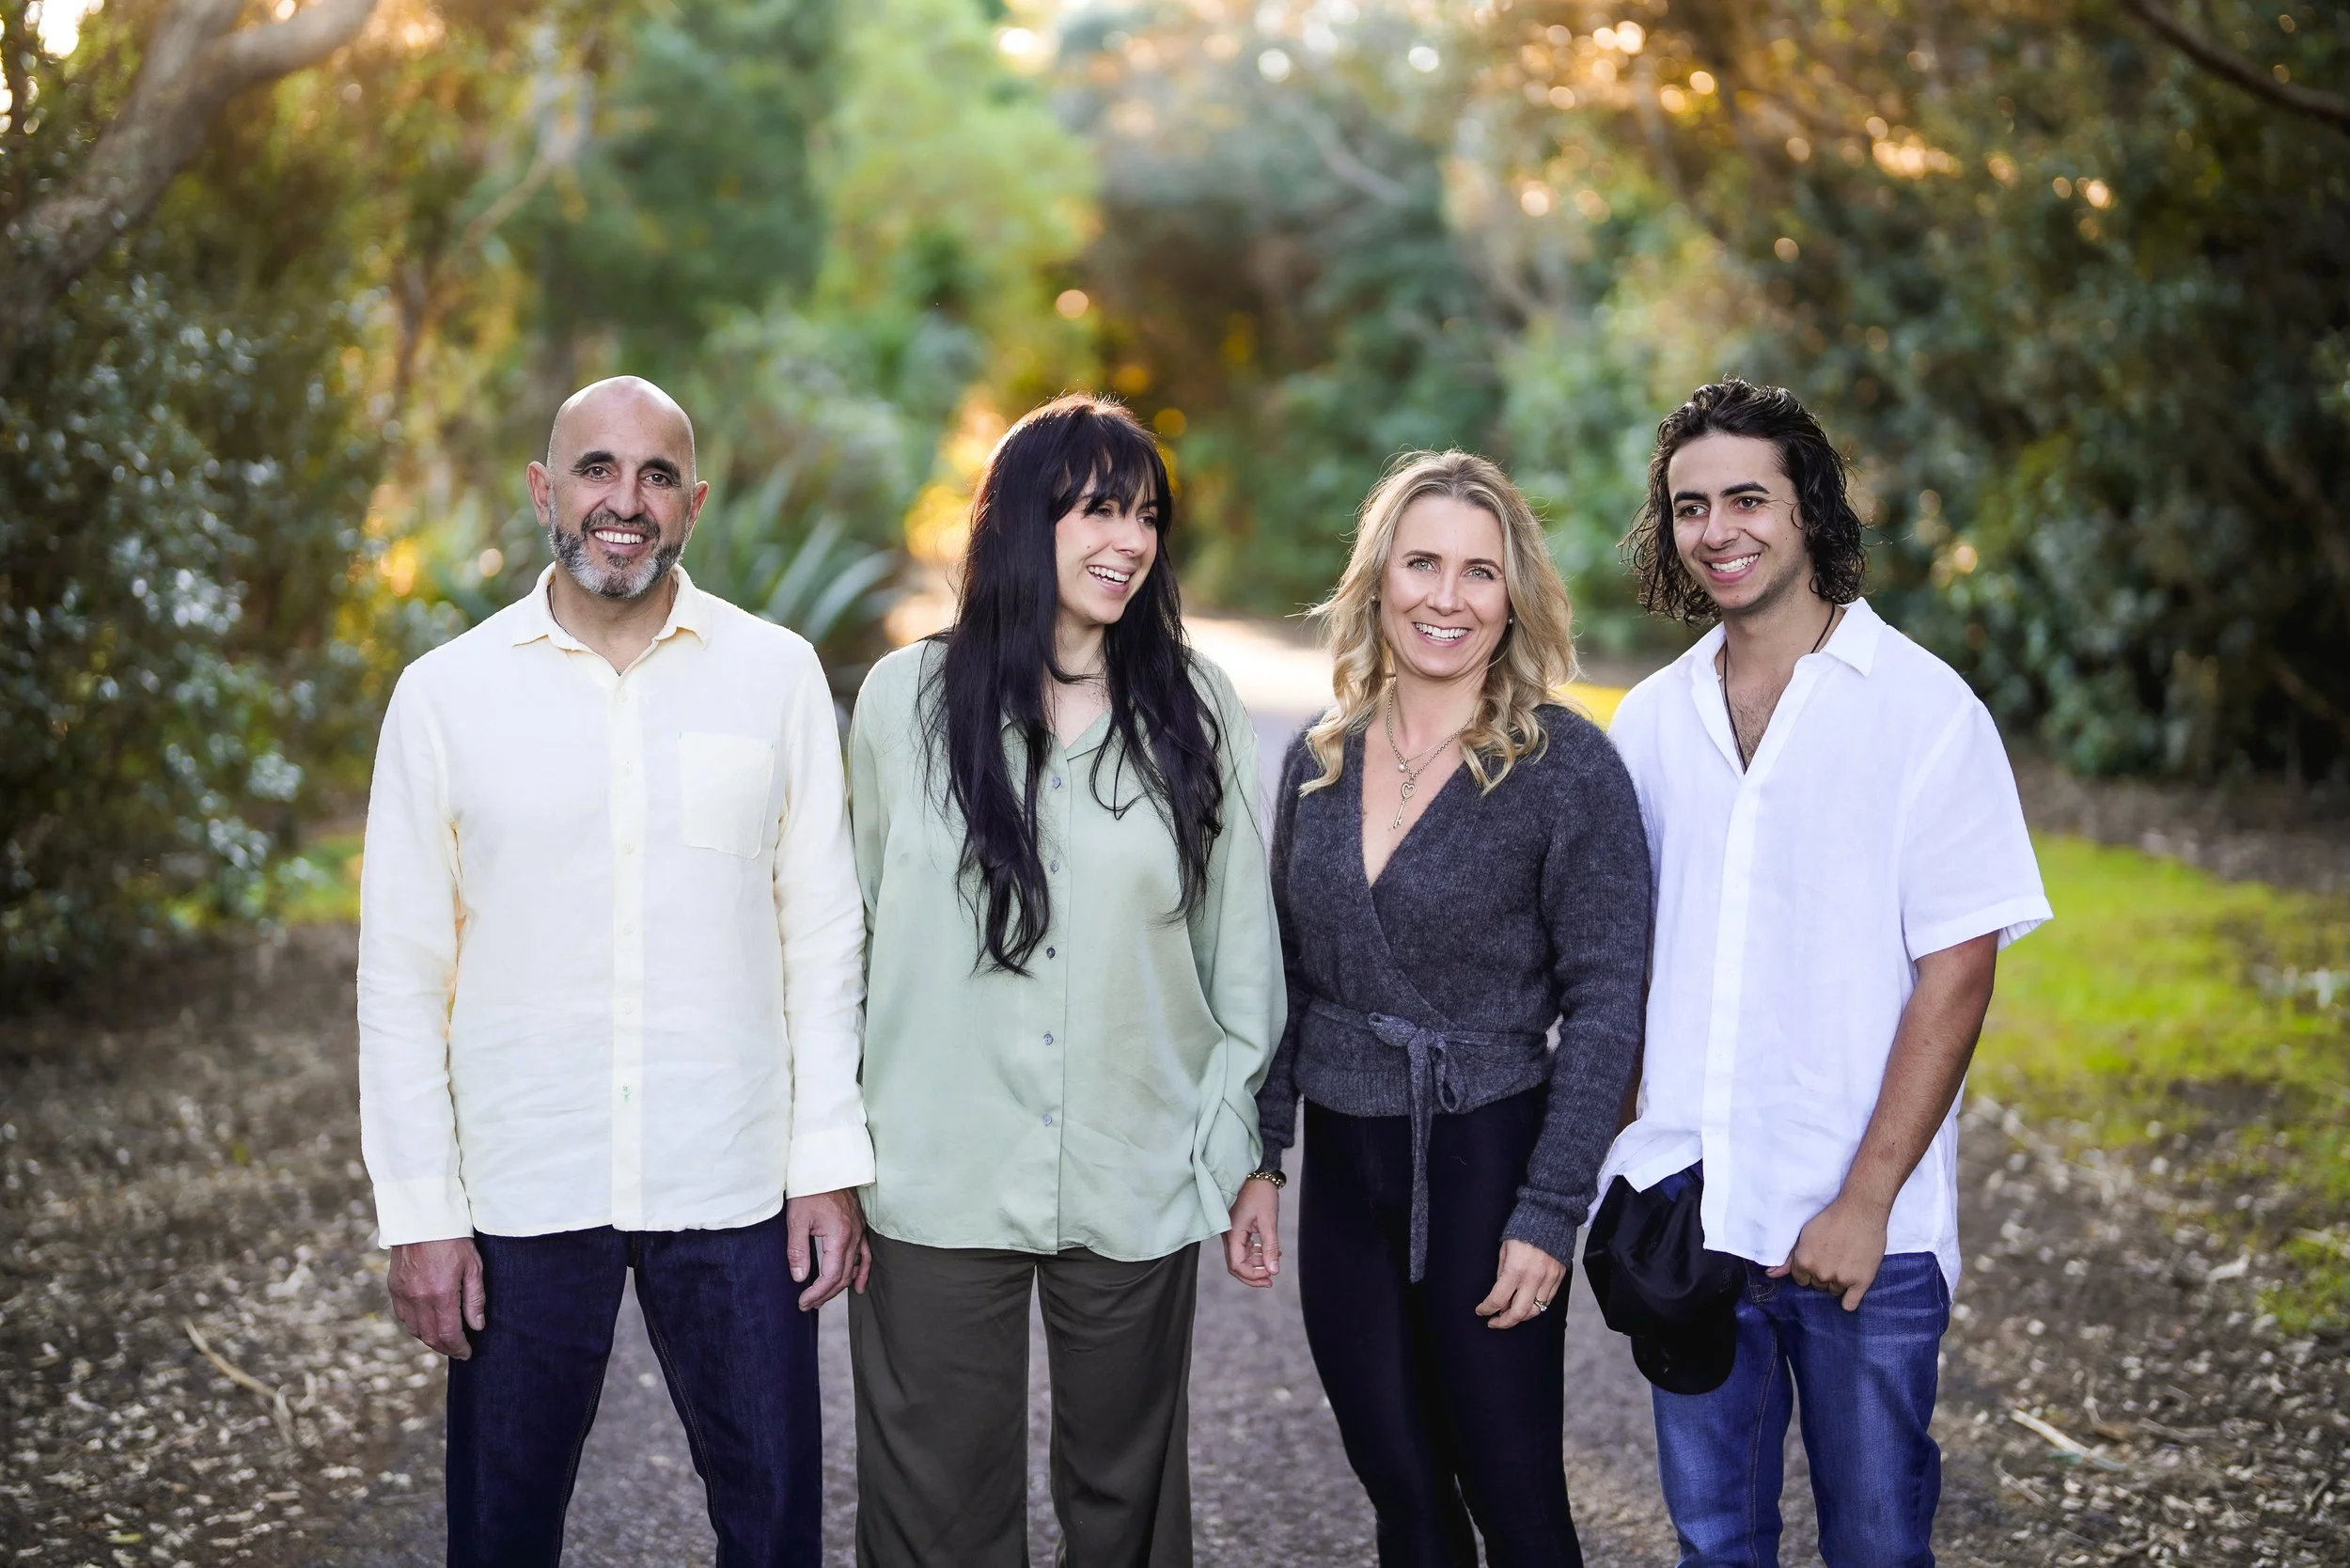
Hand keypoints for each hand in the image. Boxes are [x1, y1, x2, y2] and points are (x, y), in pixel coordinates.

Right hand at [389, 1237, 485, 1358]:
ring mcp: (403, 1294)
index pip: (448, 1335)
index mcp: (440, 1294)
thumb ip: (475, 1299)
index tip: (467, 1353)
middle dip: (445, 1348)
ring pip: (414, 1330)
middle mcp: (418, 1299)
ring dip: (430, 1339)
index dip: (459, 1348)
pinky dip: (415, 1326)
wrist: (422, 1218)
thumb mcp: (473, 1266)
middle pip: (430, 1337)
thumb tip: (477, 1326)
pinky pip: (403, 1317)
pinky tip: (427, 1323)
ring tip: (445, 1338)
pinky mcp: (394, 1287)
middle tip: (458, 1350)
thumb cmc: (453, 1239)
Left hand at [786, 1188, 865, 1310]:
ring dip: (840, 1286)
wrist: (826, 1166)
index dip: (817, 1293)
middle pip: (843, 1276)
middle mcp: (853, 1236)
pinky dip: (862, 1272)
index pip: (830, 1275)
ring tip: (824, 1299)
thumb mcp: (797, 1220)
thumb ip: (798, 1251)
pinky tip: (858, 1286)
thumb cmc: (810, 1190)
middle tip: (807, 1304)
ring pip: (854, 1268)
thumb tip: (799, 1278)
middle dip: (825, 1294)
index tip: (803, 1302)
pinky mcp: (859, 1227)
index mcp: (839, 1236)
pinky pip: (865, 1255)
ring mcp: (859, 1231)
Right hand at [1224, 1177, 1282, 1288]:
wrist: (1257, 1174)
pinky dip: (1255, 1254)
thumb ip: (1270, 1247)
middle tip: (1271, 1280)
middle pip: (1236, 1265)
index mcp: (1232, 1233)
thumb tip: (1273, 1270)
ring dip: (1255, 1264)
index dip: (1252, 1275)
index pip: (1236, 1265)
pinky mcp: (1237, 1229)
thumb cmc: (1261, 1194)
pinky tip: (1269, 1251)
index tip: (1270, 1277)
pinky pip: (1243, 1248)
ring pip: (1240, 1258)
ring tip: (1274, 1262)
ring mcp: (1231, 1232)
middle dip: (1253, 1275)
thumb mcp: (1268, 1221)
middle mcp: (1228, 1235)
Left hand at [1476, 1239, 1565, 1328]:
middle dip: (1504, 1322)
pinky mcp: (1559, 1278)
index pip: (1498, 1299)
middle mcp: (1533, 1278)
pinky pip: (1547, 1301)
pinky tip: (1526, 1304)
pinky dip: (1535, 1306)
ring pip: (1535, 1311)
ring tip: (1509, 1314)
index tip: (1481, 1311)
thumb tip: (1499, 1295)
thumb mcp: (1504, 1250)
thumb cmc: (1522, 1230)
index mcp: (1515, 1269)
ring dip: (1521, 1316)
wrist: (1550, 1217)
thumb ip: (1502, 1274)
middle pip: (1519, 1313)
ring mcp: (1549, 1279)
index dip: (1486, 1309)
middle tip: (1494, 1322)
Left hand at [1770, 1193, 1887, 1309]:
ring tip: (1846, 1263)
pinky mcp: (1861, 1282)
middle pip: (1818, 1285)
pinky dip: (1849, 1299)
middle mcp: (1820, 1273)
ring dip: (1838, 1282)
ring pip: (1834, 1291)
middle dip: (1823, 1274)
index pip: (1801, 1279)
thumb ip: (1787, 1259)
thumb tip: (1770, 1275)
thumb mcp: (1804, 1235)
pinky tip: (1851, 1288)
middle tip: (1834, 1258)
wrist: (1861, 1210)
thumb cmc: (1831, 1218)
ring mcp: (1841, 1279)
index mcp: (1804, 1262)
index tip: (1819, 1259)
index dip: (1809, 1269)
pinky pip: (1850, 1304)